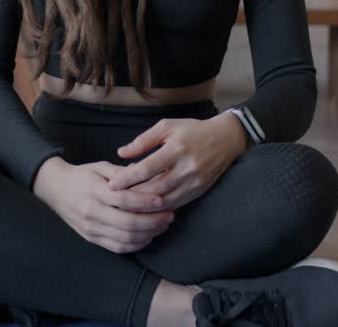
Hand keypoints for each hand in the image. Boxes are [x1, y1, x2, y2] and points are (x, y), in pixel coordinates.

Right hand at [32, 157, 174, 253]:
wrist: (54, 189)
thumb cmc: (81, 176)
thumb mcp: (100, 166)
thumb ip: (121, 172)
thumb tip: (144, 173)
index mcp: (94, 192)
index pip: (124, 200)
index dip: (145, 202)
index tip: (162, 201)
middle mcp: (92, 212)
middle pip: (127, 224)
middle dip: (153, 222)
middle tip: (169, 216)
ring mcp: (91, 228)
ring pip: (124, 239)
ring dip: (148, 235)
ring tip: (162, 226)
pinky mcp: (91, 238)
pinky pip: (116, 247)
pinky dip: (135, 245)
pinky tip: (147, 237)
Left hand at [108, 113, 248, 211]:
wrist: (226, 139)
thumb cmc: (193, 130)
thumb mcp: (167, 127)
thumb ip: (144, 140)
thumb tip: (121, 153)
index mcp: (177, 148)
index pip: (147, 168)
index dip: (127, 178)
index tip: (111, 185)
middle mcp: (187, 167)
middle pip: (154, 189)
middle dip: (132, 197)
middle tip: (113, 201)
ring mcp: (195, 182)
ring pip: (165, 201)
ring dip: (144, 207)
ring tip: (126, 208)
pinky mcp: (199, 191)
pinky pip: (176, 205)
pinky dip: (159, 209)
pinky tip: (146, 210)